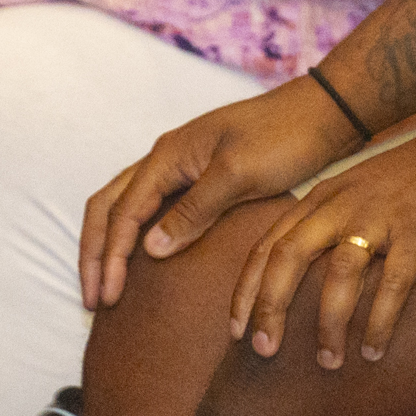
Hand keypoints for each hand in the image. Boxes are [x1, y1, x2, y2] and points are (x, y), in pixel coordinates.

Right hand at [82, 78, 367, 313]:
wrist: (323, 114)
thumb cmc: (285, 137)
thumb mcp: (240, 174)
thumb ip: (194, 210)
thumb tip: (148, 249)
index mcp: (169, 155)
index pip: (123, 210)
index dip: (110, 256)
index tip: (106, 297)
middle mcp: (166, 159)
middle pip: (109, 206)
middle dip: (96, 253)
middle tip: (92, 301)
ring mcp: (181, 168)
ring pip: (125, 206)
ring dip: (110, 246)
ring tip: (105, 287)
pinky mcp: (199, 179)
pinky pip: (151, 209)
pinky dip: (134, 237)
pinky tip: (142, 263)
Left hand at [226, 128, 415, 368]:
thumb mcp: (359, 190)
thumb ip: (328, 222)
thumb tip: (298, 273)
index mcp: (324, 197)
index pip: (269, 243)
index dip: (247, 288)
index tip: (235, 328)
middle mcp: (344, 204)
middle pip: (289, 256)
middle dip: (270, 306)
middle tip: (263, 349)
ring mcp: (381, 217)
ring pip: (339, 273)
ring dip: (328, 323)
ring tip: (328, 361)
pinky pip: (393, 283)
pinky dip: (379, 321)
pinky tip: (373, 350)